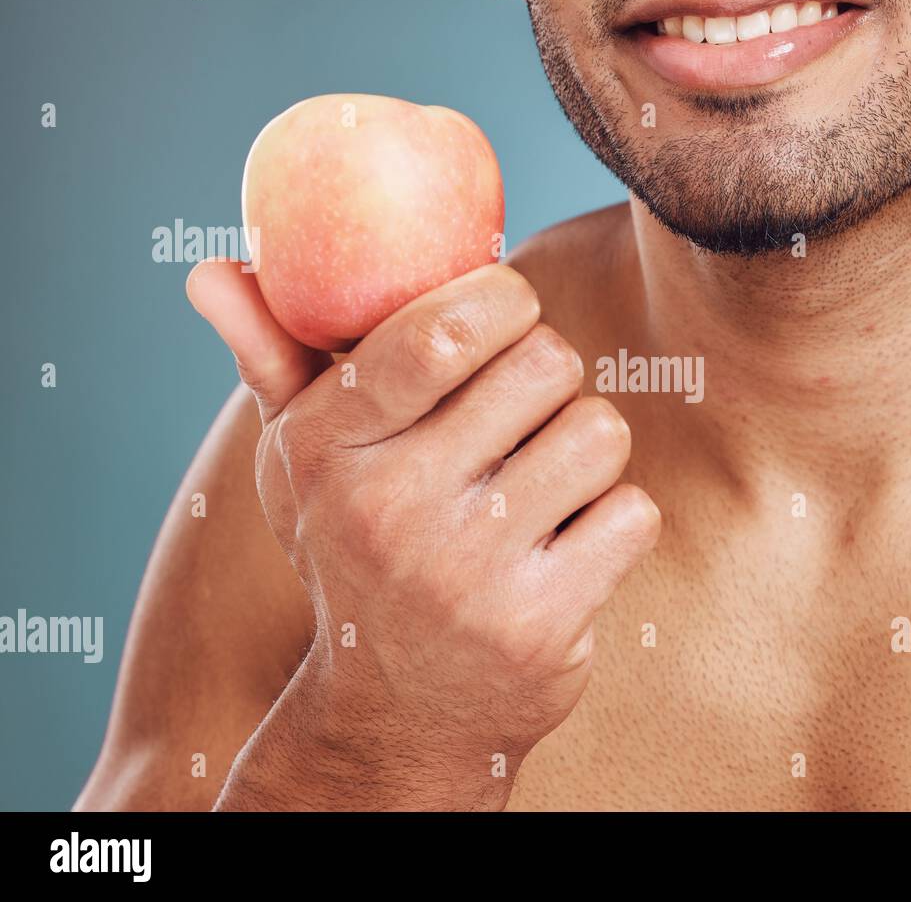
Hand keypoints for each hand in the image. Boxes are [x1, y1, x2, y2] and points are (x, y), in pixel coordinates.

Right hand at [186, 260, 659, 808]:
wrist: (395, 714)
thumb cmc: (359, 553)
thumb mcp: (301, 465)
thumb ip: (273, 361)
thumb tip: (205, 268)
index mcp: (328, 447)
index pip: (442, 330)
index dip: (503, 298)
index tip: (506, 315)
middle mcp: (390, 509)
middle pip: (546, 363)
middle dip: (550, 378)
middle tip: (521, 419)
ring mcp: (466, 572)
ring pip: (600, 431)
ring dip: (589, 452)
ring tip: (542, 486)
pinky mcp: (538, 625)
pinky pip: (632, 511)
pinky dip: (615, 522)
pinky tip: (566, 550)